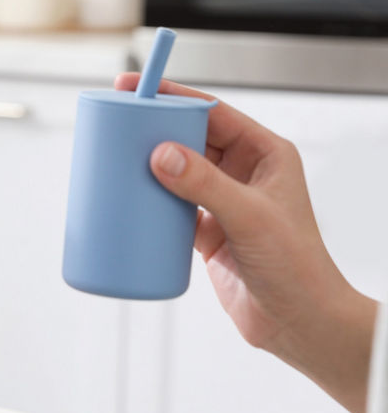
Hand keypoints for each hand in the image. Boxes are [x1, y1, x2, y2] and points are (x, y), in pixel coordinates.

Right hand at [116, 73, 376, 412]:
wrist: (299, 323)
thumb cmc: (296, 268)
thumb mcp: (249, 218)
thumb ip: (206, 184)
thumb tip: (161, 154)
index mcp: (265, 155)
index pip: (213, 113)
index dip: (174, 97)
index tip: (138, 88)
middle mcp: (244, 174)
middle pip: (189, 138)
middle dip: (154, 129)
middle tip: (116, 123)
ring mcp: (224, 203)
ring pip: (177, 173)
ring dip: (147, 166)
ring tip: (113, 161)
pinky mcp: (207, 233)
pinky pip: (169, 208)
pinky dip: (147, 203)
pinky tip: (125, 200)